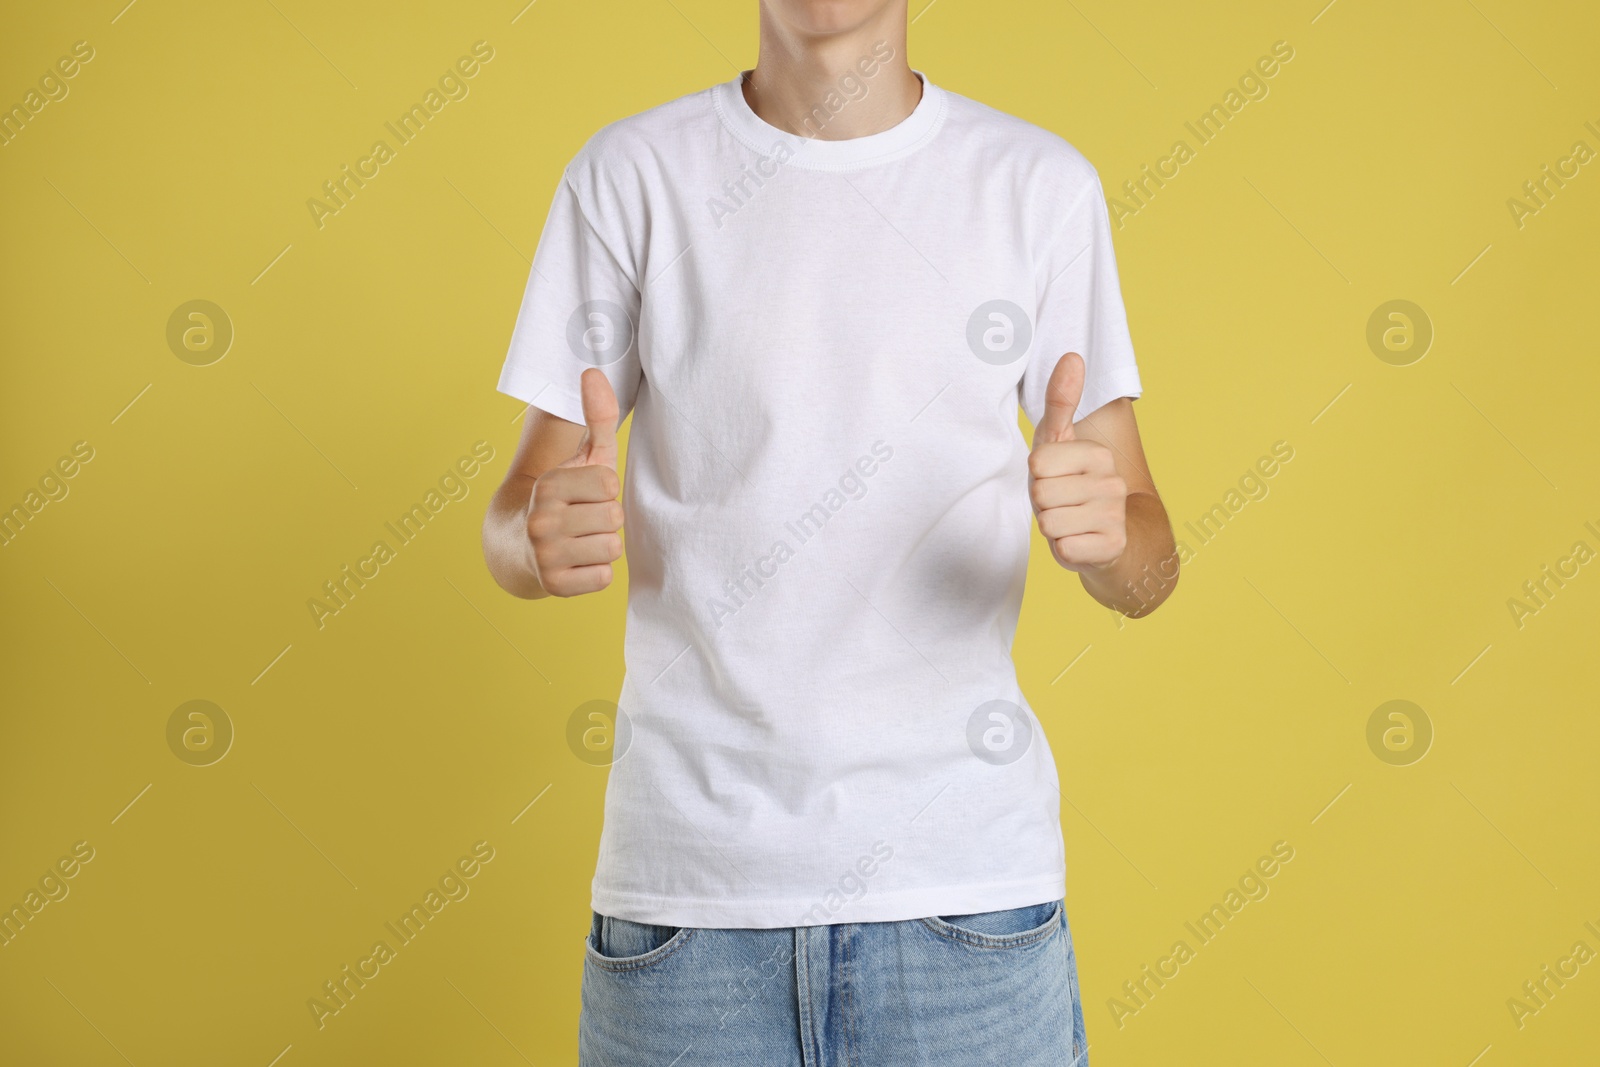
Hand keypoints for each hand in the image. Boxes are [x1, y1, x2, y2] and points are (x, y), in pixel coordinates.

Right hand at [525, 368, 624, 595]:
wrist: (514, 544)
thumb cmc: (562, 497)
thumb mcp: (581, 457)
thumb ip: (596, 416)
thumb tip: (594, 371)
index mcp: (548, 486)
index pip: (610, 487)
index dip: (603, 490)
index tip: (583, 493)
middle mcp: (543, 522)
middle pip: (614, 518)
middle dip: (603, 518)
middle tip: (580, 518)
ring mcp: (546, 557)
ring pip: (612, 548)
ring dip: (601, 545)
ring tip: (578, 538)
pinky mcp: (554, 586)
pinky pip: (603, 579)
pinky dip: (594, 572)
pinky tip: (575, 561)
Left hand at [1028, 353, 1127, 572]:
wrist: (1107, 540)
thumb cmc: (1072, 485)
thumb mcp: (1059, 442)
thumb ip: (1061, 401)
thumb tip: (1072, 356)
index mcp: (1096, 454)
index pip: (1038, 465)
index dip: (1038, 477)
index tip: (1054, 480)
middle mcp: (1111, 482)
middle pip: (1041, 495)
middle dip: (1042, 504)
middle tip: (1060, 505)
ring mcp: (1114, 515)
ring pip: (1049, 523)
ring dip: (1052, 527)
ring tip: (1069, 522)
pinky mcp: (1111, 547)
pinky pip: (1064, 550)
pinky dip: (1064, 550)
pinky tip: (1079, 541)